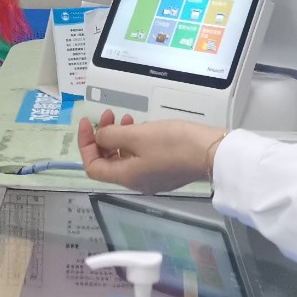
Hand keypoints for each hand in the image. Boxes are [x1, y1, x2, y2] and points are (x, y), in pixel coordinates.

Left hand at [76, 111, 225, 194]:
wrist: (211, 152)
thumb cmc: (173, 143)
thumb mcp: (137, 135)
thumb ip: (112, 136)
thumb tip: (99, 138)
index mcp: (126, 177)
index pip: (93, 167)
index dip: (86, 145)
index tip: (88, 123)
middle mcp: (137, 182)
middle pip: (108, 163)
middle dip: (103, 138)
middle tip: (108, 114)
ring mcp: (152, 178)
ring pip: (125, 158)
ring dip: (119, 137)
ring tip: (126, 117)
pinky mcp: (165, 171)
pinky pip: (140, 158)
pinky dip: (135, 142)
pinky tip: (142, 127)